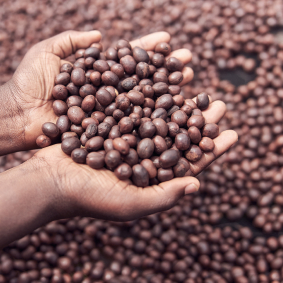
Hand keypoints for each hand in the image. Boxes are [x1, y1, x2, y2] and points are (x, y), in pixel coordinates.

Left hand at [6, 30, 193, 149]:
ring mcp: (105, 114)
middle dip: (165, 71)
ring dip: (166, 95)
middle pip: (141, 80)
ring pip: (141, 103)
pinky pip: (129, 127)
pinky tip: (173, 117)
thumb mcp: (47, 52)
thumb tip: (100, 35)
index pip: (127, 59)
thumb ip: (71, 41)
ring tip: (191, 86)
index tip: (169, 41)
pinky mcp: (102, 133)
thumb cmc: (27, 82)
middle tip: (191, 63)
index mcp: (95, 74)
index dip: (148, 50)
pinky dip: (151, 122)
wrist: (14, 115)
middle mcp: (105, 95)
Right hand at [18, 33, 237, 220]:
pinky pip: (132, 105)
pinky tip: (160, 78)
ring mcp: (126, 137)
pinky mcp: (108, 123)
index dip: (212, 150)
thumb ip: (164, 196)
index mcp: (152, 178)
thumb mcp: (130, 204)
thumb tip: (198, 184)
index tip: (233, 134)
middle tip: (220, 103)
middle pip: (177, 136)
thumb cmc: (89, 198)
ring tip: (195, 84)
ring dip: (177, 101)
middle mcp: (142, 156)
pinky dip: (147, 91)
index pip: (189, 163)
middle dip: (199, 120)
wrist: (49, 180)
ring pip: (157, 116)